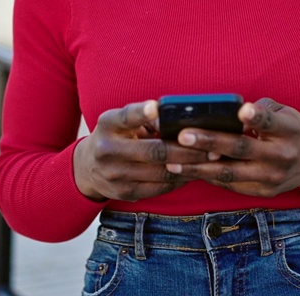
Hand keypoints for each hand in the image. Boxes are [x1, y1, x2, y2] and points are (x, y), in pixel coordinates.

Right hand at [73, 100, 214, 201]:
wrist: (87, 169)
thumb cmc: (115, 136)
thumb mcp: (121, 122)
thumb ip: (146, 119)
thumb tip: (178, 122)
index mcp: (108, 125)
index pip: (125, 117)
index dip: (141, 113)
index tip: (156, 107)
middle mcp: (107, 150)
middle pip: (154, 151)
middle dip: (187, 150)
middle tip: (213, 147)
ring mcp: (114, 175)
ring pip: (161, 173)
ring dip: (189, 167)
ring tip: (211, 160)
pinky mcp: (124, 193)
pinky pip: (159, 188)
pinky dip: (179, 180)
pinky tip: (194, 173)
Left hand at [165, 98, 299, 197]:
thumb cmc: (292, 130)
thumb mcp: (285, 113)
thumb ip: (260, 111)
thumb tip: (225, 114)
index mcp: (289, 130)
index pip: (271, 122)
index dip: (257, 117)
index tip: (241, 111)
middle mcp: (281, 156)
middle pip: (242, 149)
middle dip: (210, 142)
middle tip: (184, 136)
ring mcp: (271, 177)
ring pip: (229, 174)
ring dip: (199, 168)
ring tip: (173, 161)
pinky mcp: (262, 192)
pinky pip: (230, 185)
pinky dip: (208, 177)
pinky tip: (187, 171)